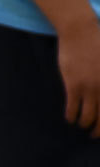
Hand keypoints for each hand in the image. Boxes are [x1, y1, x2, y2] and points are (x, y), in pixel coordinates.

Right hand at [58, 20, 99, 137]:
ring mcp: (91, 87)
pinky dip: (71, 116)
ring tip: (82, 125)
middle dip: (99, 130)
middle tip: (95, 135)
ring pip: (88, 116)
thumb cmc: (98, 43)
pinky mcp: (74, 85)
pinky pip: (73, 108)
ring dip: (85, 124)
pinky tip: (70, 118)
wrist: (81, 31)